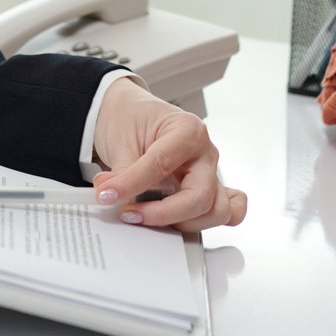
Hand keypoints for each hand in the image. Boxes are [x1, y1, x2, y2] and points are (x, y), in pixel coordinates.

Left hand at [91, 77, 246, 231]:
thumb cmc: (131, 119)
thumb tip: (112, 198)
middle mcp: (205, 153)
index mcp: (188, 130)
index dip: (131, 185)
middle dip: (162, 213)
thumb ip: (120, 173)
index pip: (162, 164)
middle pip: (199, 196)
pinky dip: (208, 221)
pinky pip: (229, 211)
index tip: (107, 196)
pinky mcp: (208, 189)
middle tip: (128, 213)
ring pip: (216, 211)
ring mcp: (210, 173)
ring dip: (182, 222)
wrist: (132, 114)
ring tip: (149, 217)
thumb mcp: (120, 141)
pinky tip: (181, 221)